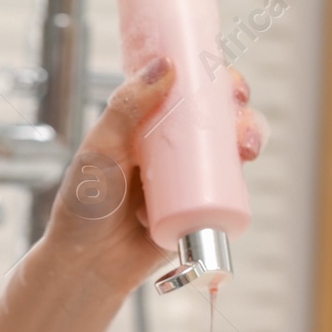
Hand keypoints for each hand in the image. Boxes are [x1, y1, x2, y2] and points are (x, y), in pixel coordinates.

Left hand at [40, 59, 265, 296]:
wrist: (87, 267)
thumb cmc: (83, 207)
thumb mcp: (99, 149)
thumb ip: (126, 108)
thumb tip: (165, 65)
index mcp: (143, 125)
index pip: (182, 90)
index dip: (208, 78)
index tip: (221, 74)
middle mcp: (168, 148)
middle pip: (214, 116)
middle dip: (238, 106)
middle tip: (239, 106)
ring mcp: (185, 179)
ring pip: (227, 149)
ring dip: (248, 136)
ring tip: (244, 146)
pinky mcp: (198, 209)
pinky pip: (228, 189)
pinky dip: (240, 176)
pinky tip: (243, 167)